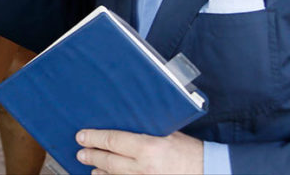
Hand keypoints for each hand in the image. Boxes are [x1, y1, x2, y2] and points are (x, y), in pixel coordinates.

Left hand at [76, 129, 202, 173]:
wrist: (209, 171)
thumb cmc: (190, 150)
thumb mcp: (167, 132)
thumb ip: (146, 129)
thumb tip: (126, 120)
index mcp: (148, 147)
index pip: (112, 142)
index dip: (94, 139)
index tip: (81, 136)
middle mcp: (143, 167)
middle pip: (108, 162)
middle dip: (91, 156)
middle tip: (80, 153)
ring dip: (100, 172)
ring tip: (92, 167)